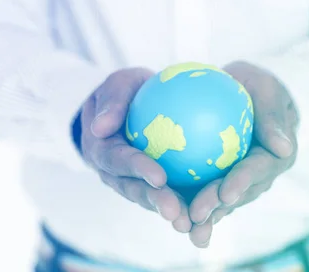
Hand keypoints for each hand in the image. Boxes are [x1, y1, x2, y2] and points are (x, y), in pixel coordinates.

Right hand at [80, 68, 191, 233]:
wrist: (131, 106)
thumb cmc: (126, 92)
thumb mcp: (119, 85)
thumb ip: (111, 101)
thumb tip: (99, 127)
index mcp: (102, 150)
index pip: (118, 161)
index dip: (137, 170)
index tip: (159, 177)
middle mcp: (115, 173)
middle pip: (134, 189)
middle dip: (155, 202)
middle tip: (175, 212)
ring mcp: (133, 182)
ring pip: (151, 199)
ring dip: (170, 211)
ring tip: (190, 223)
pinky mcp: (154, 185)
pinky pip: (170, 195)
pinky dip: (186, 205)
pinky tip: (209, 215)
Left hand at [187, 61, 298, 247]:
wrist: (237, 90)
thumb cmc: (253, 82)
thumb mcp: (264, 85)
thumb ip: (272, 113)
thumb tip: (284, 149)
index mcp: (277, 153)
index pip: (260, 168)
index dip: (244, 182)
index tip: (226, 193)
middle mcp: (261, 173)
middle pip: (240, 191)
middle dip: (219, 206)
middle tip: (197, 215)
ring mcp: (239, 180)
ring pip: (222, 200)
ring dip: (205, 215)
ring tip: (184, 227)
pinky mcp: (219, 180)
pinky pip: (204, 193)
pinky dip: (188, 205)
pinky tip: (170, 217)